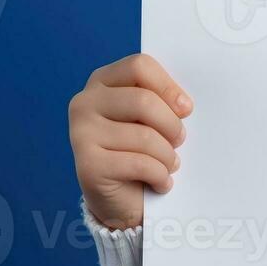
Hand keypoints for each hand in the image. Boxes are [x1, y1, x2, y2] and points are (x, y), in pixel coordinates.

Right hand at [68, 53, 192, 229]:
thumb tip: (184, 105)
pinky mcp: (87, 165)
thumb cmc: (141, 150)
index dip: (168, 86)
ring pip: (144, 136)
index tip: (185, 109)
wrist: (122, 199)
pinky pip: (139, 164)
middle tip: (179, 141)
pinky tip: (160, 182)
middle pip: (143, 100)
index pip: (139, 66)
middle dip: (171, 125)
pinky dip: (160, 176)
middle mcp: (84, 103)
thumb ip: (161, 101)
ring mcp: (81, 133)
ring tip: (170, 164)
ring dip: (168, 155)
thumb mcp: (151, 118)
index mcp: (102, 82)